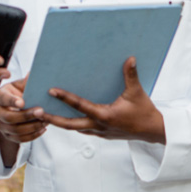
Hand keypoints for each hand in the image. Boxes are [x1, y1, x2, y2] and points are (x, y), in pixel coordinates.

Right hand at [0, 75, 46, 166]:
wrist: (13, 109)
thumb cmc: (18, 94)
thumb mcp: (21, 85)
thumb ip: (27, 81)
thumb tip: (36, 72)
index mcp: (0, 96)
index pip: (3, 99)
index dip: (12, 101)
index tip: (23, 102)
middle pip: (9, 117)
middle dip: (26, 115)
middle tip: (41, 111)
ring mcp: (2, 125)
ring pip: (15, 130)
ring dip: (32, 126)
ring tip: (44, 120)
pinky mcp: (9, 136)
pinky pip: (20, 139)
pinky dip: (32, 135)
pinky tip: (42, 128)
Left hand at [42, 57, 165, 143]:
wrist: (154, 131)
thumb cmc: (145, 112)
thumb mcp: (137, 93)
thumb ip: (131, 75)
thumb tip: (130, 58)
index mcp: (105, 115)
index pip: (80, 106)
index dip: (65, 98)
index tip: (51, 91)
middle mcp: (98, 126)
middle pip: (69, 124)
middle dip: (51, 119)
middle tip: (36, 112)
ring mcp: (99, 132)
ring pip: (74, 128)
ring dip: (59, 122)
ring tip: (43, 115)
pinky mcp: (101, 133)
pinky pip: (81, 129)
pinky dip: (70, 124)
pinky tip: (63, 117)